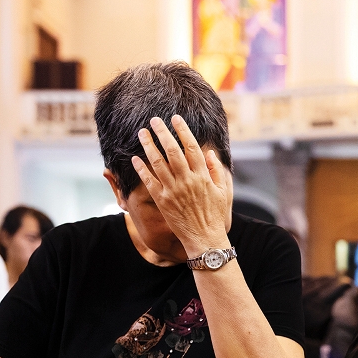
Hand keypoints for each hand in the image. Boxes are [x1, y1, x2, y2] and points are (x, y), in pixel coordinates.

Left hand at [132, 115, 231, 258]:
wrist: (205, 238)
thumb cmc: (215, 216)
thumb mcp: (223, 192)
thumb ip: (216, 171)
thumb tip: (209, 152)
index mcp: (202, 176)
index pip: (191, 147)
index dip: (182, 130)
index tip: (175, 118)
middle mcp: (187, 180)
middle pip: (172, 150)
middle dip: (162, 132)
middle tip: (154, 120)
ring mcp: (173, 190)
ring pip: (158, 163)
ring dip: (148, 146)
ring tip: (142, 133)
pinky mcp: (163, 201)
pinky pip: (149, 181)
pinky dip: (141, 169)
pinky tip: (135, 158)